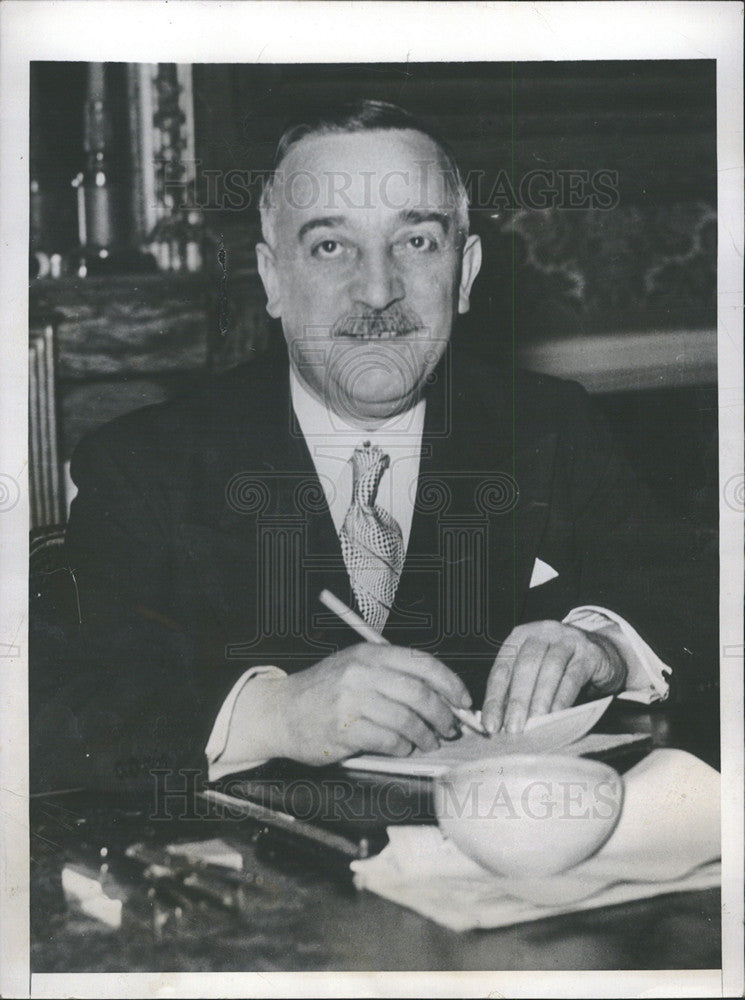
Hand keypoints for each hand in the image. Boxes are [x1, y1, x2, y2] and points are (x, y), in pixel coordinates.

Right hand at [272, 643, 471, 765]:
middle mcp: (361, 673)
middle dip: (443, 714)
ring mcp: (351, 701)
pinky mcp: (344, 729)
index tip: (463, 700)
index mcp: (369, 654)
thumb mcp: (355, 667)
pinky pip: (388, 740)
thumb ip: (393, 675)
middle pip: (419, 693)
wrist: (281, 711)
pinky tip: (403, 748)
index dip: (450, 683)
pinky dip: (402, 747)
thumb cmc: (324, 691)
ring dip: (425, 735)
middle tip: (449, 727)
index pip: (422, 663)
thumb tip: (441, 695)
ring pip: (407, 720)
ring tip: (429, 741)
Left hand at [482, 620, 626, 734]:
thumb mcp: (535, 672)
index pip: (502, 668)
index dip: (494, 698)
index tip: (490, 725)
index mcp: (520, 636)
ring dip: (539, 699)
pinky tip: (557, 715)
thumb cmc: (561, 668)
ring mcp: (566, 639)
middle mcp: (541, 632)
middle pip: (524, 666)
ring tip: (534, 725)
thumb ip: (517, 690)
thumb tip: (499, 722)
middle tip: (513, 729)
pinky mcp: (589, 652)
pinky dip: (563, 697)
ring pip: (549, 669)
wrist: (605, 654)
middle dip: (517, 700)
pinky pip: (573, 676)